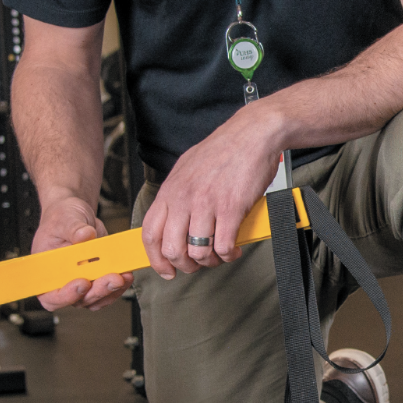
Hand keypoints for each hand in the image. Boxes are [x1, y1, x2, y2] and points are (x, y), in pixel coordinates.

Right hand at [32, 196, 132, 311]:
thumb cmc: (62, 217)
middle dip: (97, 291)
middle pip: (78, 299)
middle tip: (113, 279)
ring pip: (95, 298)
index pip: (51, 296)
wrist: (75, 215)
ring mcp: (81, 281)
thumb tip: (85, 236)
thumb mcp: (64, 219)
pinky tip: (126, 274)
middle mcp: (63, 281)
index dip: (67, 295)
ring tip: (124, 276)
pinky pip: (107, 290)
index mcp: (47, 271)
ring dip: (111, 290)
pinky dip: (118, 285)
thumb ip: (74, 229)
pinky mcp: (97, 277)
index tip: (83, 284)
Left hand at [141, 99, 283, 279]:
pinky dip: (228, 254)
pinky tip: (233, 248)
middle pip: (171, 248)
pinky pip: (223, 246)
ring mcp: (207, 203)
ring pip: (197, 252)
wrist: (253, 133)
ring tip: (218, 255)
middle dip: (184, 265)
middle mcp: (185, 197)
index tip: (165, 269)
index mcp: (171, 188)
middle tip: (196, 264)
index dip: (155, 258)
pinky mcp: (231, 208)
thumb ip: (178, 193)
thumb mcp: (188, 167)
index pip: (150, 232)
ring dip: (209, 261)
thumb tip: (173, 218)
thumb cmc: (225, 148)